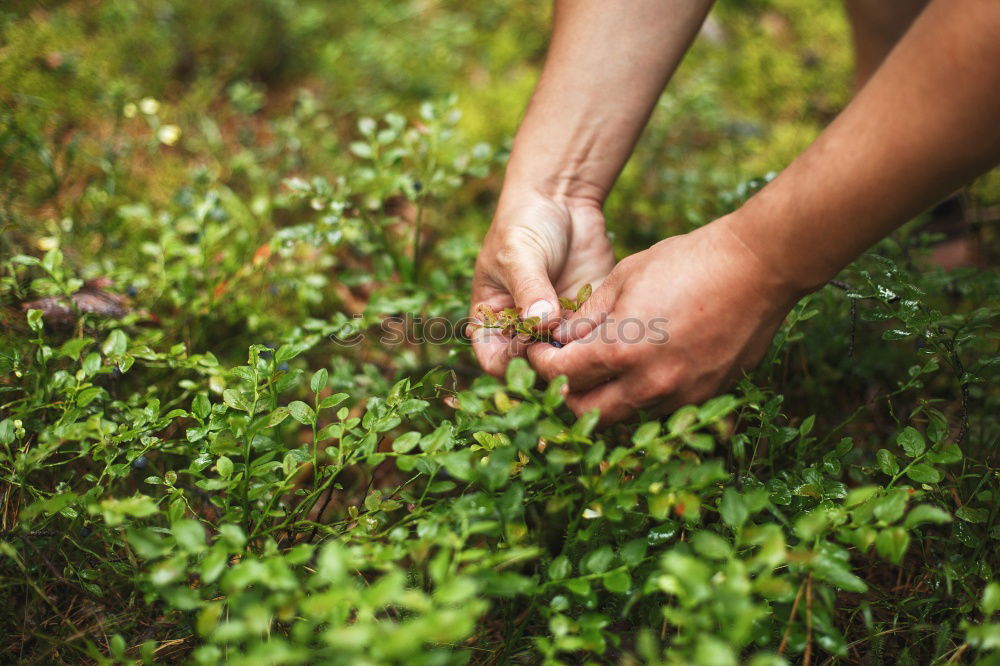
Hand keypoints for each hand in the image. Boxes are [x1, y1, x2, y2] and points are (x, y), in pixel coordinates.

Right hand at [470, 192, 614, 376]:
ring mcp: (555, 326)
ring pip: (565, 360)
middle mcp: (523, 330)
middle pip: (532, 368)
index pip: (495, 360)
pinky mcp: (584, 317)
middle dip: (550, 366)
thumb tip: (541, 322)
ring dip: (578, 357)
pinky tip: (610, 328)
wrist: (561, 199)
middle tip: (570, 355)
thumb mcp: (518, 255)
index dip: (511, 362)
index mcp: (493, 320)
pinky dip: (600, 340)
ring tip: (593, 342)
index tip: (531, 345)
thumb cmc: (524, 224)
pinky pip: (592, 340)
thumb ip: (529, 289)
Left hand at [527, 215, 800, 425]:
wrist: (759, 267)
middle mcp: (648, 384)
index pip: (559, 376)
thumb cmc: (687, 262)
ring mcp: (681, 395)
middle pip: (586, 413)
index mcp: (620, 350)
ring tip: (601, 368)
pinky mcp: (706, 396)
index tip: (536, 352)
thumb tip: (561, 340)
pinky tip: (641, 368)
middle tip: (562, 370)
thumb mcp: (624, 278)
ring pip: (625, 416)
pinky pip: (661, 409)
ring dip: (605, 398)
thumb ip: (587, 317)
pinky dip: (641, 396)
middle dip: (566, 395)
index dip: (538, 365)